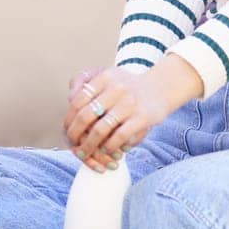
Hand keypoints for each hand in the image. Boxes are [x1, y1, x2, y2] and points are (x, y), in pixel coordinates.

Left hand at [63, 65, 177, 171]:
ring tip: (85, 153)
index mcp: (105, 77)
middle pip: (86, 116)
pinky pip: (119, 137)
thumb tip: (70, 98)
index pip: (78, 100)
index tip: (67, 130)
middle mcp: (116, 89)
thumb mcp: (109, 76)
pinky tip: (106, 150)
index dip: (69, 118)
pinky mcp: (142, 118)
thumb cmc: (128, 86)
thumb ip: (87, 82)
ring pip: (100, 130)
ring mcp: (130, 104)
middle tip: (72, 145)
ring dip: (89, 145)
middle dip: (75, 134)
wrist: (161, 87)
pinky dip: (109, 147)